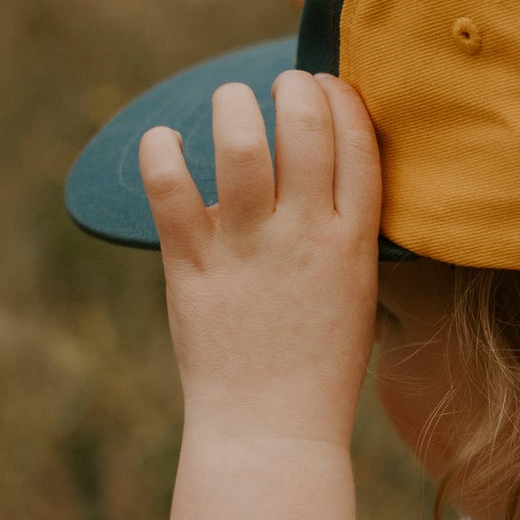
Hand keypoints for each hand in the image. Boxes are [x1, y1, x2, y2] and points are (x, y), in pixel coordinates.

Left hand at [139, 72, 379, 447]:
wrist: (273, 432)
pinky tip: (164, 142)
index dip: (342, 99)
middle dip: (291, 88)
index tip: (326, 87)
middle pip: (306, 126)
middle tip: (278, 89)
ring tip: (229, 101)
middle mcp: (304, 237)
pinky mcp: (192, 269)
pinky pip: (169, 189)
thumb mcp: (356, 295)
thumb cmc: (316, 366)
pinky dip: (161, 152)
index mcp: (353, 244)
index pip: (358, 143)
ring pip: (241, 142)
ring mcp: (247, 251)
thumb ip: (343, 233)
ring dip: (233, 104)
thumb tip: (321, 172)